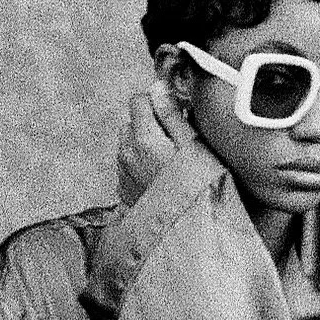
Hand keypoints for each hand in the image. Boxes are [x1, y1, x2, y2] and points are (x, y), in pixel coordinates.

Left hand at [116, 74, 201, 202]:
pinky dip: (142, 163)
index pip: (139, 99)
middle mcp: (127, 152)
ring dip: (145, 143)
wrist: (184, 232)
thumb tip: (158, 87)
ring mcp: (123, 172)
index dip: (158, 101)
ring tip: (168, 159)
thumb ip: (171, 114)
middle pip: (132, 121)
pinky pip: (129, 164)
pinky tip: (161, 175)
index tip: (175, 112)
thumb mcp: (193, 146)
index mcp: (144, 138)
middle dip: (151, 123)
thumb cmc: (196, 189)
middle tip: (175, 138)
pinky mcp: (124, 189)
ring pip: (129, 142)